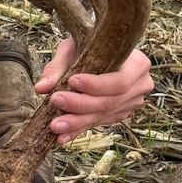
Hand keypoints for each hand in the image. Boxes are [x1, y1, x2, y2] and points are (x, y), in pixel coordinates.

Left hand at [34, 37, 152, 145]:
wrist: (101, 53)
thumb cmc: (89, 45)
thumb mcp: (75, 47)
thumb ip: (58, 66)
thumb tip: (41, 88)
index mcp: (138, 64)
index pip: (120, 81)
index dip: (97, 85)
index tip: (72, 81)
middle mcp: (140, 86)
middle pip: (110, 101)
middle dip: (80, 105)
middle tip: (55, 102)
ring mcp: (131, 104)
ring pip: (103, 116)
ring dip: (77, 122)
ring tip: (55, 125)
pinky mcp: (119, 115)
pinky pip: (97, 123)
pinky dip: (78, 130)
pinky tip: (61, 137)